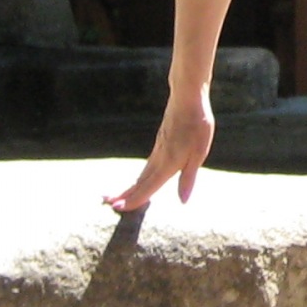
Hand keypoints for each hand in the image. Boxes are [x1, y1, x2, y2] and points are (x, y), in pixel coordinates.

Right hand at [106, 85, 215, 210]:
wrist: (187, 98)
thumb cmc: (197, 125)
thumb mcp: (199, 153)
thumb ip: (188, 178)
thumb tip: (182, 201)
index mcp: (168, 163)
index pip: (148, 187)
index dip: (134, 200)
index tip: (118, 208)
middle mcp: (159, 158)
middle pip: (139, 181)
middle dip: (124, 194)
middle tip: (108, 205)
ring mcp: (158, 149)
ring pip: (142, 173)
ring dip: (130, 186)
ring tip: (118, 195)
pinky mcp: (160, 142)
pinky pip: (147, 165)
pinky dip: (140, 176)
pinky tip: (141, 179)